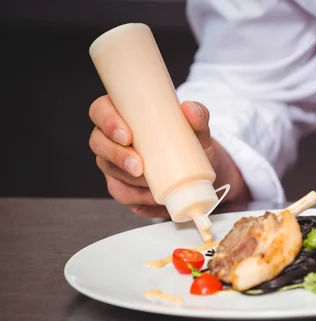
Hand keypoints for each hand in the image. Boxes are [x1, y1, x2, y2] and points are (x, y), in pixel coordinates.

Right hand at [88, 95, 249, 217]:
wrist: (198, 174)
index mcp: (125, 115)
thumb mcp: (198, 131)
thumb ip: (198, 117)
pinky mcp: (121, 187)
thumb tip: (190, 109)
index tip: (127, 135)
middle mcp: (113, 138)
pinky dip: (138, 196)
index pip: (101, 111)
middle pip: (98, 143)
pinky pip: (122, 193)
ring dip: (130, 179)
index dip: (107, 121)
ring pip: (110, 170)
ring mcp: (114, 163)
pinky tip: (152, 196)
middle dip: (116, 155)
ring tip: (153, 183)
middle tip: (139, 166)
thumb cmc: (191, 145)